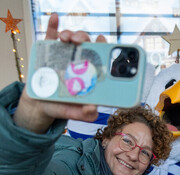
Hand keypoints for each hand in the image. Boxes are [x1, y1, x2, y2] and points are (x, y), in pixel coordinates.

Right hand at [14, 13, 106, 133]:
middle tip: (82, 41)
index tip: (104, 41)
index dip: (103, 48)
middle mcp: (78, 62)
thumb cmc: (61, 107)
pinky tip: (55, 18)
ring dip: (71, 34)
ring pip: (70, 40)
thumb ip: (83, 114)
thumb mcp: (72, 112)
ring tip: (67, 38)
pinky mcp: (49, 53)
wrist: (39, 105)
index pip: (99, 58)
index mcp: (88, 73)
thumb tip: (93, 111)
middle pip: (85, 45)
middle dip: (86, 39)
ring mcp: (63, 55)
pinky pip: (51, 36)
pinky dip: (53, 25)